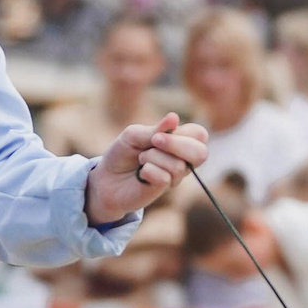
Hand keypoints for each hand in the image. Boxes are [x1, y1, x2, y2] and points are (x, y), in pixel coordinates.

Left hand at [85, 111, 206, 227]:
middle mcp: (181, 160)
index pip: (199, 134)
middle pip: (201, 153)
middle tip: (154, 142)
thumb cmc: (123, 153)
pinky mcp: (163, 189)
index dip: (184, 133)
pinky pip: (164, 178)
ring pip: (178, 165)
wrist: (106, 177)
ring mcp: (174, 176)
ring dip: (153, 157)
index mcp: (179, 141)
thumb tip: (174, 117)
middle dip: (177, 145)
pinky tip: (140, 173)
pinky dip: (147, 170)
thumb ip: (156, 129)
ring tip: (141, 159)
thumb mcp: (135, 135)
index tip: (158, 134)